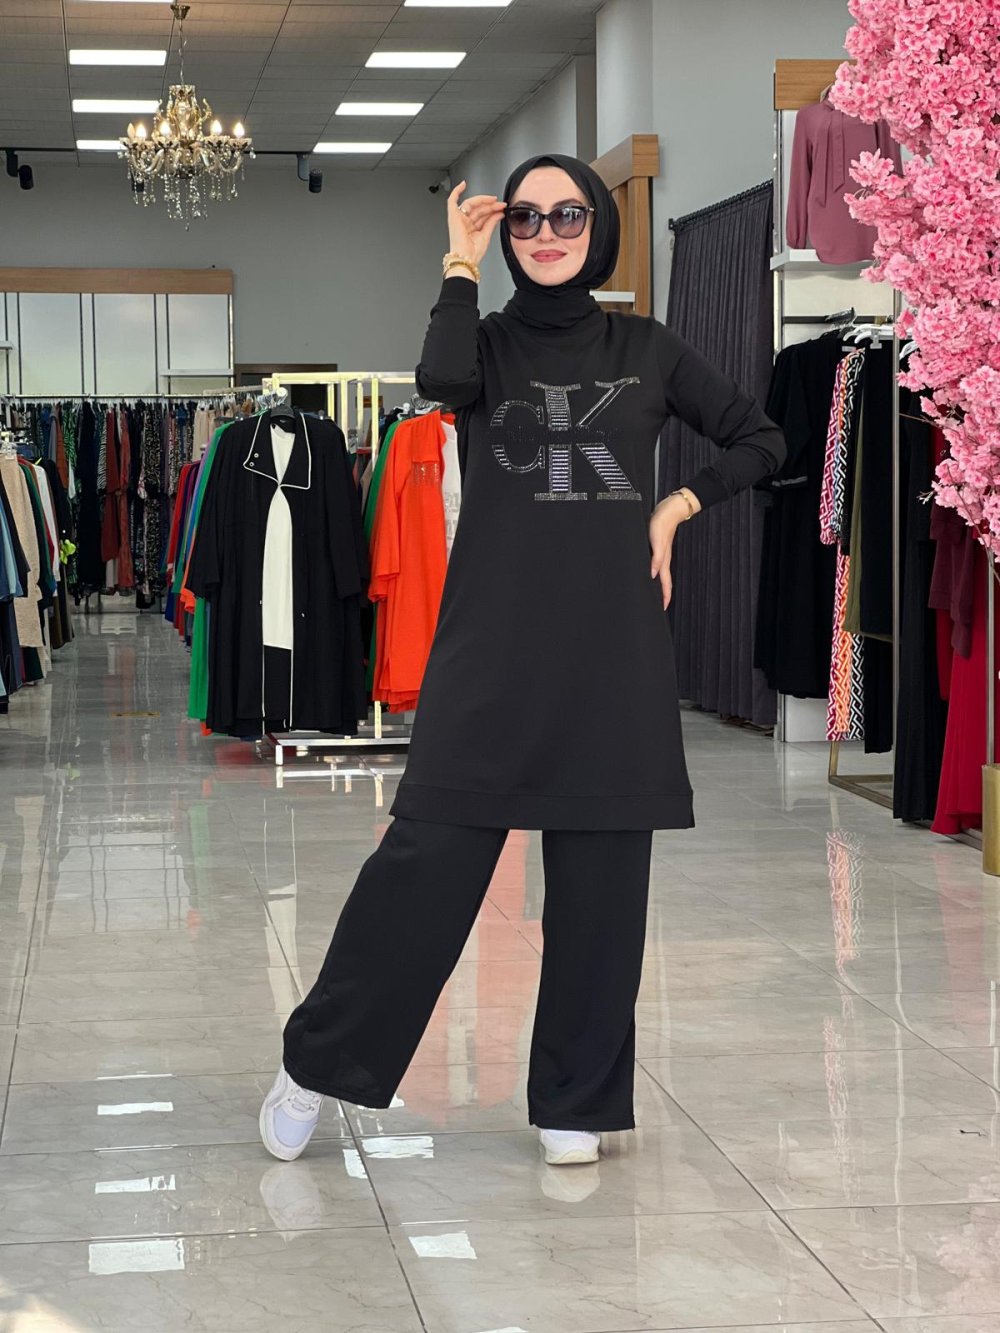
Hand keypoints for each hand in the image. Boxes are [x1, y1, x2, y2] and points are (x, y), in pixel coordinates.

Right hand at [447, 181, 505, 266]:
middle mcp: (464, 223)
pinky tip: (463, 184)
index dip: (492, 210)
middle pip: (478, 209)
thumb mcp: (486, 235)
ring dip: (483, 201)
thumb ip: (492, 222)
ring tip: (494, 200)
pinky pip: (452, 201)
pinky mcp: (453, 216)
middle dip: (490, 205)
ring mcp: (458, 219)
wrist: (466, 259)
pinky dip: (456, 192)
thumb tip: (499, 213)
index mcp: (471, 229)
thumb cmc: (473, 254)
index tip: (501, 207)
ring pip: (471, 204)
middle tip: (501, 204)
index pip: (482, 215)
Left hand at [649, 495, 693, 609]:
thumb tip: (652, 574)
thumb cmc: (663, 521)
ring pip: (659, 574)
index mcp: (662, 560)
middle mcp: (662, 559)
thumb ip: (656, 557)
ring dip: (658, 585)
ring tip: (654, 593)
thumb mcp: (656, 539)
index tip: (663, 608)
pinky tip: (650, 572)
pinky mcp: (657, 547)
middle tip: (659, 605)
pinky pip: (656, 565)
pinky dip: (654, 572)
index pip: (664, 583)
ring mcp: (660, 554)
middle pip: (663, 581)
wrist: (669, 508)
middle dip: (662, 594)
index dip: (664, 596)